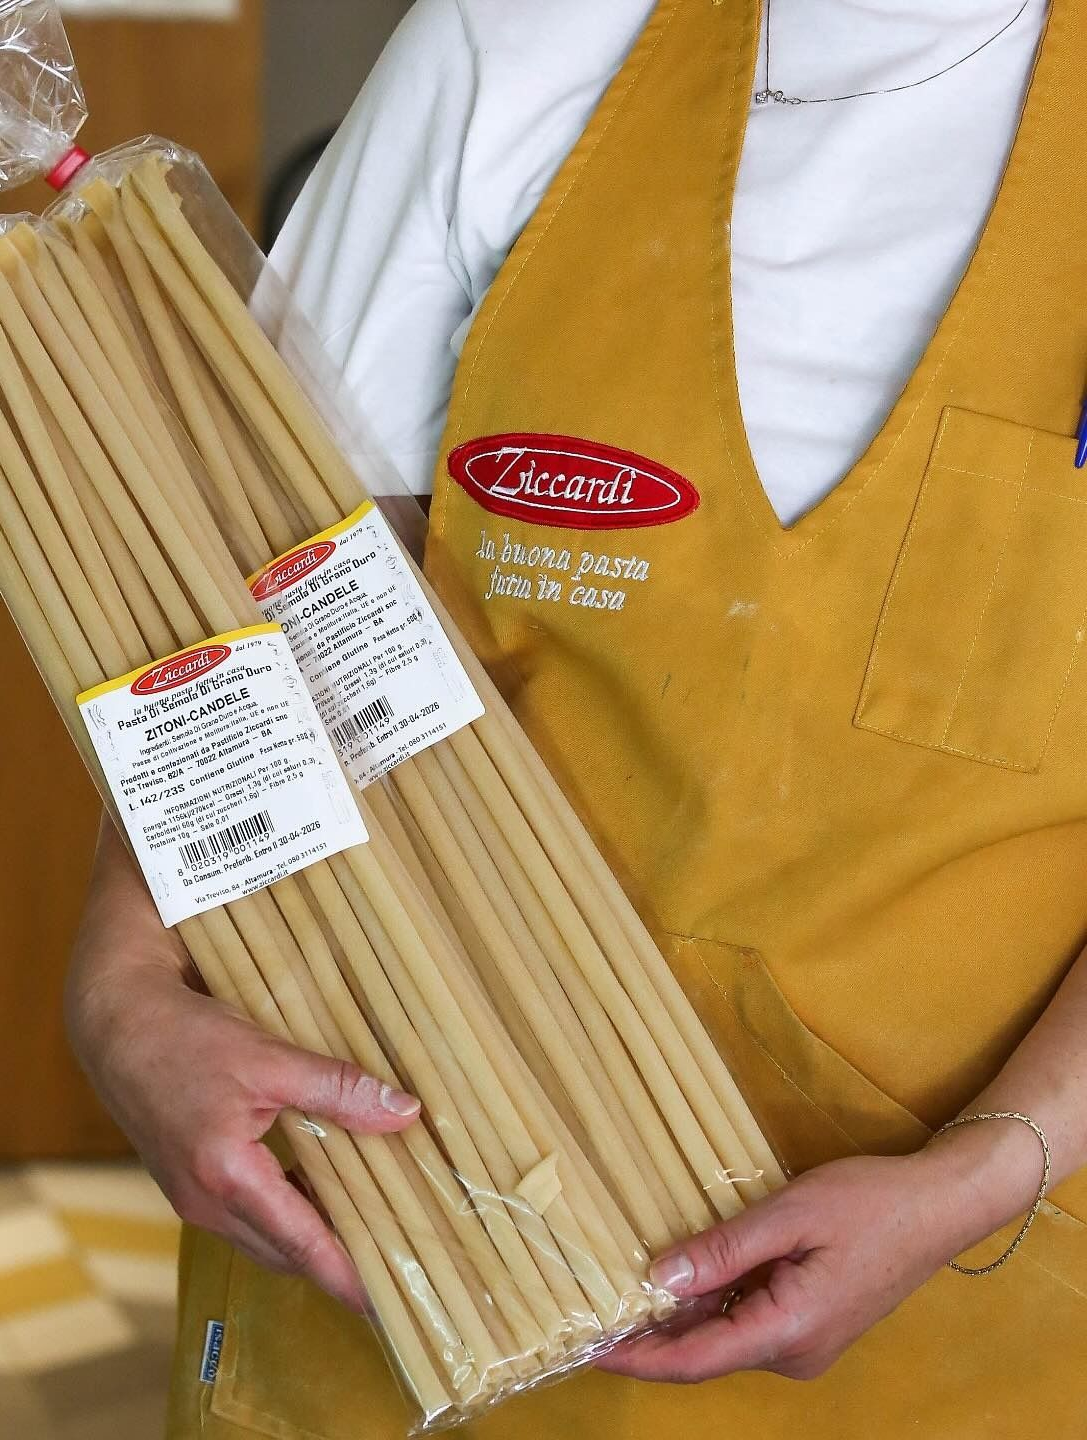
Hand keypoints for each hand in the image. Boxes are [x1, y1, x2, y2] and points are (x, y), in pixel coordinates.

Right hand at [67, 819, 419, 1312]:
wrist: (118, 1023)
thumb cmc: (186, 1038)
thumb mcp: (270, 1058)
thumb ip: (338, 1089)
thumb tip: (404, 1112)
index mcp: (228, 1179)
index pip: (304, 1246)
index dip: (349, 1278)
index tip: (389, 1306)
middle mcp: (207, 1203)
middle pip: (287, 1253)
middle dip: (338, 1263)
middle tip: (395, 1258)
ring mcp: (193, 1198)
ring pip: (266, 1237)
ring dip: (311, 1236)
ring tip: (369, 1226)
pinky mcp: (189, 1182)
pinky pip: (248, 1215)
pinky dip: (287, 1211)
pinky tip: (321, 1185)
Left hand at [599, 1127, 1042, 1383]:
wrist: (939, 1205)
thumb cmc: (870, 1202)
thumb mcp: (790, 1214)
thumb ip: (726, 1248)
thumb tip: (661, 1276)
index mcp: (788, 1331)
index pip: (695, 1359)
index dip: (639, 1356)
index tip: (589, 1347)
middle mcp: (795, 1353)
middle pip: (705, 1353)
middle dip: (650, 1336)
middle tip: (593, 1309)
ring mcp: (806, 1343)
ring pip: (725, 1337)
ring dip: (679, 1318)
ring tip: (624, 1289)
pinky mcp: (812, 1325)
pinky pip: (748, 1323)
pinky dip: (711, 1306)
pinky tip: (683, 1277)